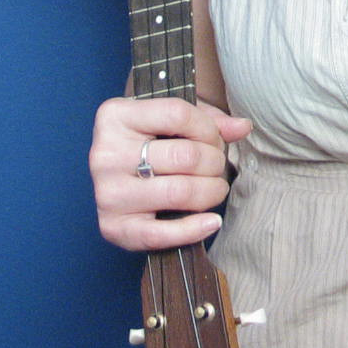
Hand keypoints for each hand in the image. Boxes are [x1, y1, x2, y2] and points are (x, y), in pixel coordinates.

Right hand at [90, 96, 252, 250]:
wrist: (113, 175)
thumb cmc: (148, 141)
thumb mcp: (173, 120)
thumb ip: (210, 120)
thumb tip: (243, 127)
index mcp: (115, 116)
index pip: (178, 114)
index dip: (208, 128)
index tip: (214, 139)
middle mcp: (105, 154)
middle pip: (184, 157)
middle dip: (214, 163)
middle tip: (216, 167)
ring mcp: (107, 192)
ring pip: (179, 192)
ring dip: (210, 192)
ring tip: (215, 189)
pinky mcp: (113, 227)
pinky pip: (160, 234)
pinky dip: (194, 229)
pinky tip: (212, 222)